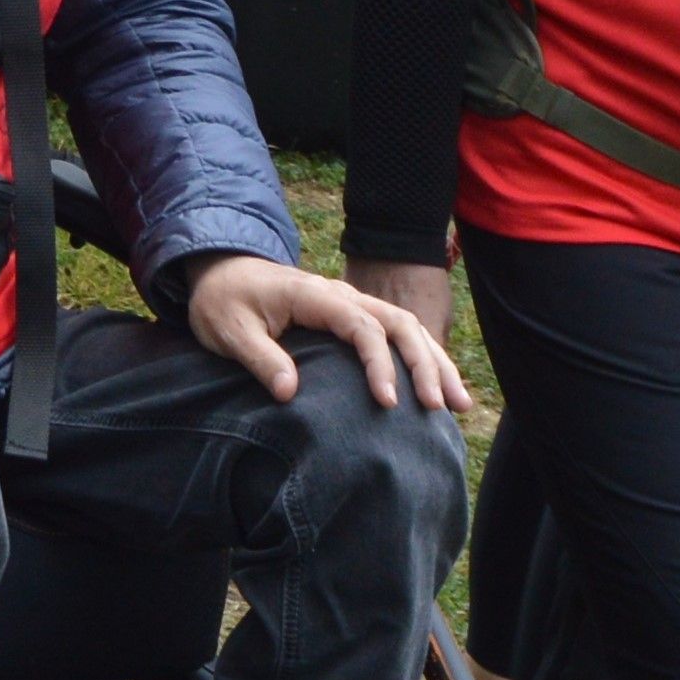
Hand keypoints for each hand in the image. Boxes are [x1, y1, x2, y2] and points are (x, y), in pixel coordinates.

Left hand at [189, 254, 472, 414]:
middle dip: (424, 364)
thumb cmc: (222, 302)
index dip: (380, 363)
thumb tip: (290, 393)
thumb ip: (259, 358)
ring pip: (405, 326)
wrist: (220, 272)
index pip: (361, 326)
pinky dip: (421, 358)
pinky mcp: (351, 316)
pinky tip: (438, 388)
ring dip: (434, 362)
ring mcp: (350, 303)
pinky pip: (395, 333)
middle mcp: (341, 295)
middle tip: (440, 407)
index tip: (388, 402)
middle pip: (398, 322)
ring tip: (458, 404)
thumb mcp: (228, 330)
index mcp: (313, 295)